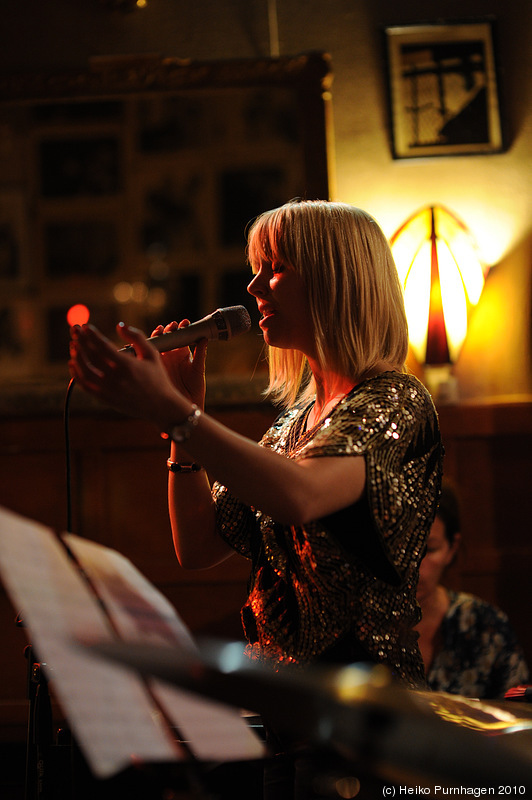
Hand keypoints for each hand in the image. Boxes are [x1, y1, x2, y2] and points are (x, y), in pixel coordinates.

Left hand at [69, 322, 192, 429]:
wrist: (160, 406)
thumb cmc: (157, 377)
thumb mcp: (151, 354)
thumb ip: (136, 336)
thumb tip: (119, 325)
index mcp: (128, 365)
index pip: (103, 346)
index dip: (92, 335)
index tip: (85, 325)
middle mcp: (116, 378)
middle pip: (92, 356)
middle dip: (81, 340)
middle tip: (75, 329)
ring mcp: (109, 390)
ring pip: (85, 371)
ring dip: (77, 356)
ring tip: (74, 344)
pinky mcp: (105, 399)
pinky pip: (85, 386)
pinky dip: (76, 374)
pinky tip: (73, 363)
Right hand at [149, 319, 207, 408]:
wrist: (187, 406)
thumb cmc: (195, 389)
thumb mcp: (198, 370)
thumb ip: (200, 354)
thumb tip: (204, 338)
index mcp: (183, 354)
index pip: (180, 337)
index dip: (181, 329)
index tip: (184, 322)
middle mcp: (171, 356)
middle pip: (167, 338)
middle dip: (168, 330)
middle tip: (171, 326)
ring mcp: (161, 362)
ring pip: (157, 345)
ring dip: (158, 336)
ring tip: (160, 330)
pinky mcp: (153, 369)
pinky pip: (148, 357)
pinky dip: (146, 349)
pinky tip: (148, 343)